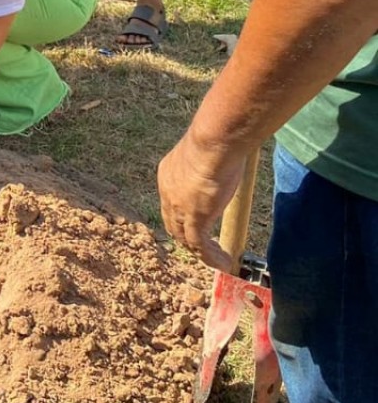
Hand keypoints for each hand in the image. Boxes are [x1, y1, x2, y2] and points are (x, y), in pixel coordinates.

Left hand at [156, 130, 249, 272]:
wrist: (214, 143)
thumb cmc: (217, 139)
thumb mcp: (211, 152)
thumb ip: (217, 159)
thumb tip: (233, 151)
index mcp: (169, 174)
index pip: (172, 202)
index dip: (183, 216)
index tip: (200, 223)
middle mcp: (168, 192)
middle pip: (174, 223)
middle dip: (188, 237)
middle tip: (206, 248)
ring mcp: (179, 207)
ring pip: (186, 238)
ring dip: (202, 252)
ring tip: (220, 259)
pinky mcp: (194, 219)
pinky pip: (200, 247)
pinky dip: (211, 258)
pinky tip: (225, 263)